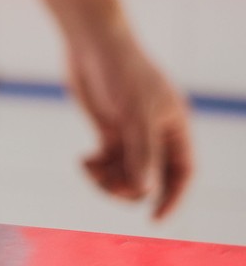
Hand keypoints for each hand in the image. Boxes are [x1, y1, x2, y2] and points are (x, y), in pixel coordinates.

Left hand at [67, 28, 194, 218]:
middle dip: (129, 187)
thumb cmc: (121, 72)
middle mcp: (155, 134)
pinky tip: (82, 160)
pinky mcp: (107, 130)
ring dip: (107, 180)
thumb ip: (140, 152)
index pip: (182, 173)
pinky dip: (94, 168)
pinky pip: (105, 163)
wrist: (92, 45)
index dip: (173, 198)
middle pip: (150, 178)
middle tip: (107, 181)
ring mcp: (130, 133)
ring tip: (90, 167)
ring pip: (124, 173)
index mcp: (174, 128)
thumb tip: (142, 190)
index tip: (154, 219)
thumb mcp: (134, 114)